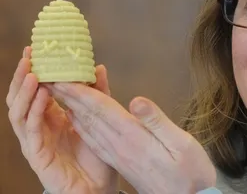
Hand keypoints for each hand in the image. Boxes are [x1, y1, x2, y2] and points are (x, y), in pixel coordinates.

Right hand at [6, 47, 117, 193]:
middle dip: (23, 75)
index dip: (35, 70)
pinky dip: (34, 109)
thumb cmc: (97, 154)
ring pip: (18, 111)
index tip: (37, 49)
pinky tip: (41, 94)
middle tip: (30, 55)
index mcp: (52, 116)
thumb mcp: (99, 117)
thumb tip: (99, 66)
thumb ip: (99, 93)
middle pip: (21, 96)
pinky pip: (30, 128)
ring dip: (24, 90)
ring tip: (32, 72)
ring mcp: (35, 140)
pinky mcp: (36, 153)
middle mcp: (40, 126)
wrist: (98, 186)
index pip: (36, 89)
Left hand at [50, 80, 216, 193]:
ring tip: (60, 94)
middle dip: (69, 97)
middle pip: (89, 118)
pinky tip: (79, 121)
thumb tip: (135, 100)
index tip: (64, 77)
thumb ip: (157, 121)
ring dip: (72, 110)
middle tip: (52, 79)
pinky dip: (83, 126)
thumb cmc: (190, 173)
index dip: (82, 92)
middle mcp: (121, 147)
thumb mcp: (181, 144)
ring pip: (89, 129)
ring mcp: (119, 156)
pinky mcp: (122, 162)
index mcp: (134, 139)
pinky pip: (95, 141)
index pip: (102, 110)